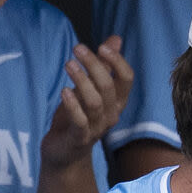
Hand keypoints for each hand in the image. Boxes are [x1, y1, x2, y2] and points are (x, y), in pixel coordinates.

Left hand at [40, 35, 132, 171]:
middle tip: (77, 48)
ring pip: (95, 102)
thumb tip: (115, 39)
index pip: (127, 79)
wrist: (64, 153)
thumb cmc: (78, 117)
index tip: (102, 45)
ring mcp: (96, 128)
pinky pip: (80, 121)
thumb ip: (104, 65)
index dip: (118, 61)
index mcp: (117, 101)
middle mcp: (111, 114)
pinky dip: (72, 105)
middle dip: (94, 64)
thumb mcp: (90, 88)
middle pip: (109, 86)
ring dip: (82, 81)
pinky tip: (64, 91)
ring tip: (69, 64)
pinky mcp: (79, 138)